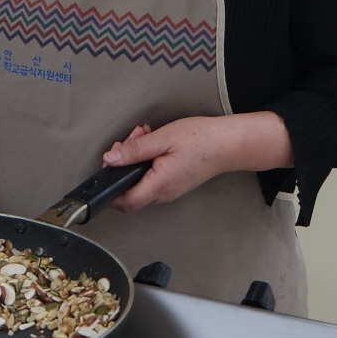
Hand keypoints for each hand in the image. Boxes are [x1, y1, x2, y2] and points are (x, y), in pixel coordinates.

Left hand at [98, 112, 292, 212]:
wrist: (228, 144)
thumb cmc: (202, 140)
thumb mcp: (163, 139)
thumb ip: (134, 150)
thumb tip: (111, 159)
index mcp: (159, 185)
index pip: (124, 201)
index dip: (110, 188)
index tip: (109, 165)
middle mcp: (163, 193)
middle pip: (129, 191)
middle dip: (122, 164)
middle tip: (129, 141)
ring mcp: (169, 190)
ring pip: (140, 182)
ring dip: (135, 159)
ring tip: (143, 136)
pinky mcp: (173, 183)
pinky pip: (151, 178)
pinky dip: (146, 161)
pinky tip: (152, 143)